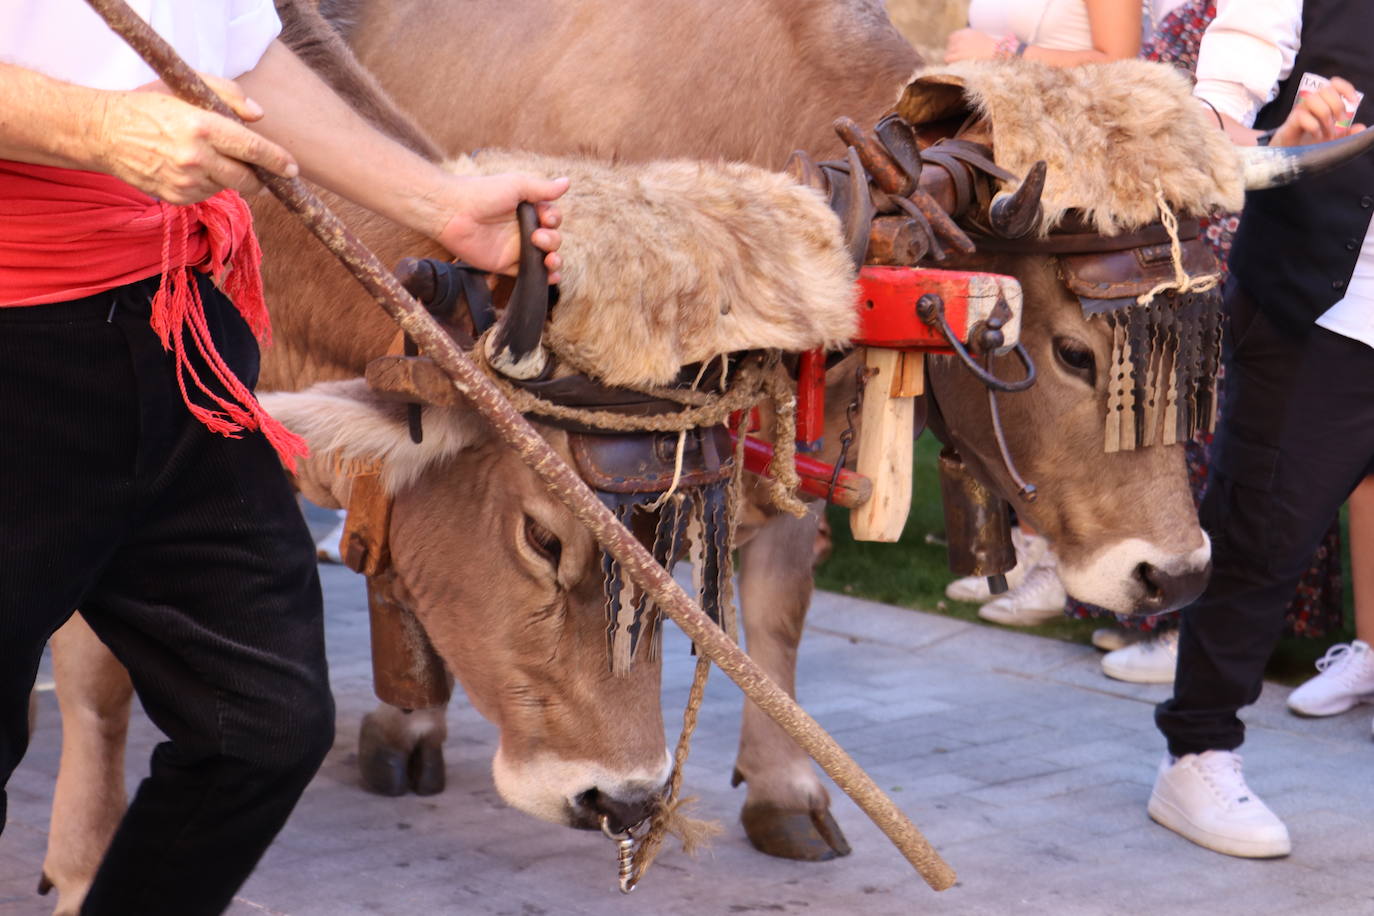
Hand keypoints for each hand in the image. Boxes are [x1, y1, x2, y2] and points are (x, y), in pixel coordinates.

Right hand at [93, 73, 297, 203]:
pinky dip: (207, 184)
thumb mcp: (185, 86)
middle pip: (247, 179)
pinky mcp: (176, 198)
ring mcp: (185, 181)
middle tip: (261, 171)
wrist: (102, 132)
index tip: (292, 169)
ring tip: (205, 157)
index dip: (277, 161)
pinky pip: (207, 195)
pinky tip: (189, 168)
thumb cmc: (147, 104)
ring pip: (227, 187)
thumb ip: (227, 95)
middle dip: (260, 178)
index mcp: (202, 127)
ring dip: (228, 177)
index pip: (252, 148)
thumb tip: (259, 117)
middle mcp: (196, 158)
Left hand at [434, 173, 569, 282]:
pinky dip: (542, 277)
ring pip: (544, 258)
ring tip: (549, 259)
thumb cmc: (483, 193)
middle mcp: (523, 229)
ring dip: (554, 260)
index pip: (552, 218)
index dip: (554, 220)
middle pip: (552, 239)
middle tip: (537, 237)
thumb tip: (567, 182)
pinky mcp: (505, 264)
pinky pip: (527, 274)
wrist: (453, 212)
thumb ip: (542, 189)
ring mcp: (515, 248)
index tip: (546, 218)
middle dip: (552, 240)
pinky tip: (550, 277)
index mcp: (527, 210)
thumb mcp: (517, 185)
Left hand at [944, 29, 998, 62]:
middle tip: (956, 57)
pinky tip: (952, 64)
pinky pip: (947, 58)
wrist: (993, 49)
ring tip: (955, 61)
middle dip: (952, 51)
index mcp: (965, 32)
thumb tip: (963, 41)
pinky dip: (948, 61)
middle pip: (949, 45)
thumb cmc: (988, 44)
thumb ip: (968, 36)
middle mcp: (960, 38)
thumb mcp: (977, 35)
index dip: (952, 44)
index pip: (951, 37)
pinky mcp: (960, 54)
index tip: (955, 49)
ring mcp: (959, 46)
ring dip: (950, 57)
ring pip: (948, 52)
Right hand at [1272, 76, 1365, 146]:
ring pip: (1312, 99)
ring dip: (1325, 116)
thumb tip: (1361, 128)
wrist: (1287, 155)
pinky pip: (1302, 117)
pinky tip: (1317, 136)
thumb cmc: (1309, 142)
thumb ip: (1347, 133)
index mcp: (1322, 102)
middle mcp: (1310, 104)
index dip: (1345, 89)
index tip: (1353, 103)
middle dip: (1337, 106)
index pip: (1334, 84)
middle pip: (1325, 89)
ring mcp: (1299, 112)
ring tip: (1328, 133)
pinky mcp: (1289, 124)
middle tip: (1339, 124)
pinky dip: (1314, 127)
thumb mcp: (1333, 138)